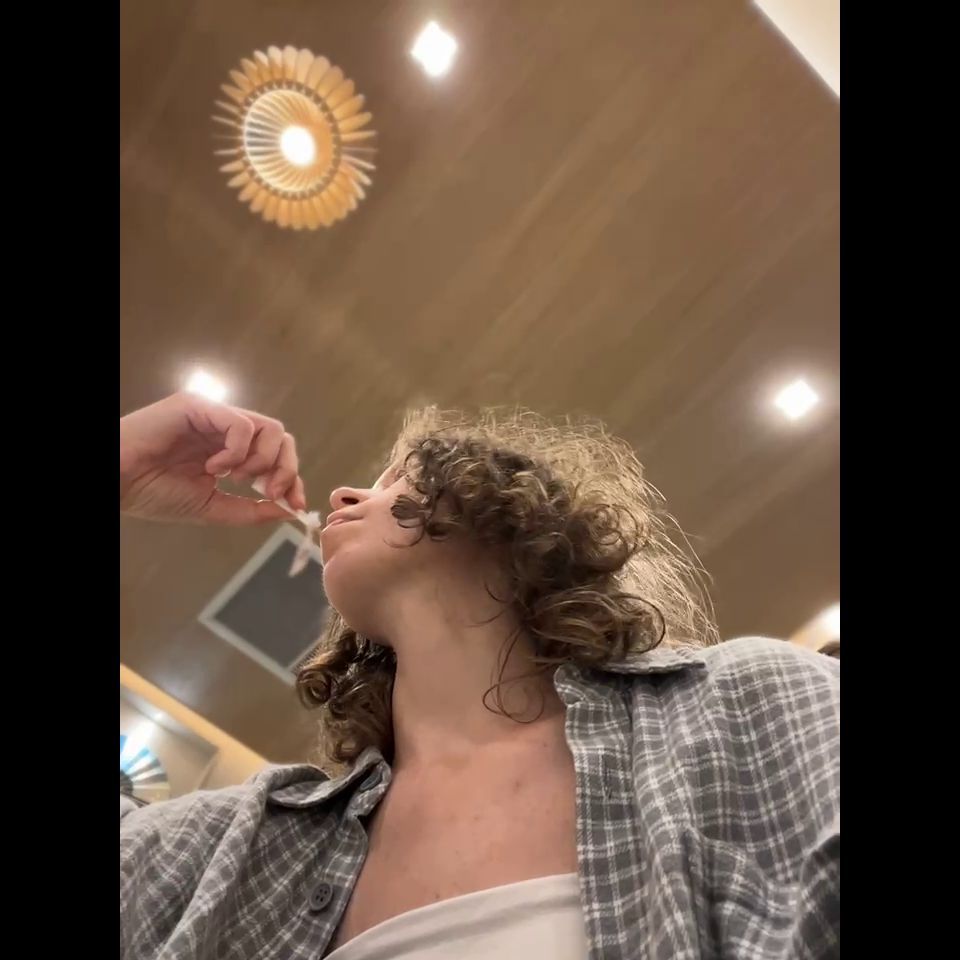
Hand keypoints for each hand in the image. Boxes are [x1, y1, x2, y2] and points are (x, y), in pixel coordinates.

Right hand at [120, 393, 306, 524]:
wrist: (116, 483)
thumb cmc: (153, 492)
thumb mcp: (212, 507)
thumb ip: (250, 509)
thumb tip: (289, 511)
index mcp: (230, 450)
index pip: (278, 454)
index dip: (292, 478)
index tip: (294, 505)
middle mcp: (226, 429)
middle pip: (282, 438)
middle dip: (285, 470)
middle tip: (269, 492)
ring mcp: (214, 415)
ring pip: (270, 429)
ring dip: (261, 461)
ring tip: (233, 478)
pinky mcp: (199, 406)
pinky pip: (241, 425)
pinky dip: (236, 452)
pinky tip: (213, 467)